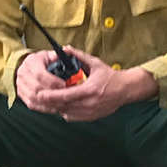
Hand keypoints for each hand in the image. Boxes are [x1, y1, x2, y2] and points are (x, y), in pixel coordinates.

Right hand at [16, 51, 68, 112]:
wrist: (28, 67)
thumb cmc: (43, 61)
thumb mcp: (50, 55)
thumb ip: (58, 55)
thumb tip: (67, 50)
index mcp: (31, 62)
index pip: (40, 74)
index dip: (52, 81)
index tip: (64, 85)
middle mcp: (22, 73)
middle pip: (36, 87)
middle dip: (52, 93)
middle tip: (65, 96)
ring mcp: (20, 84)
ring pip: (33, 97)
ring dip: (49, 102)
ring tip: (62, 103)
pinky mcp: (20, 94)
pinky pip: (31, 104)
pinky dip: (43, 108)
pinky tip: (54, 108)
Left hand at [32, 47, 156, 122]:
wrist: (126, 89)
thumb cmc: (110, 77)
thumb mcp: (95, 63)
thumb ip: (79, 56)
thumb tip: (66, 49)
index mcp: (90, 90)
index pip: (66, 95)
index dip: (51, 96)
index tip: (40, 94)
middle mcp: (90, 103)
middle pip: (64, 106)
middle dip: (50, 102)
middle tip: (41, 97)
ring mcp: (91, 112)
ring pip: (66, 113)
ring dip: (57, 107)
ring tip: (52, 100)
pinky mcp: (92, 117)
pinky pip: (73, 117)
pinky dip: (65, 112)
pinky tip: (64, 104)